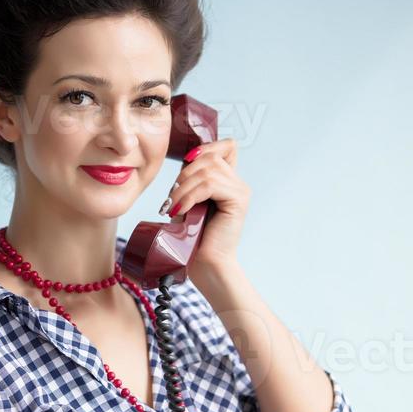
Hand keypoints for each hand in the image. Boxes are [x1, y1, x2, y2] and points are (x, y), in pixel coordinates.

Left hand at [164, 138, 248, 274]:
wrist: (205, 265)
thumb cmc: (194, 240)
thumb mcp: (189, 203)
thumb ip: (190, 181)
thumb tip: (182, 162)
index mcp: (228, 182)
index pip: (226, 146)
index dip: (205, 148)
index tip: (184, 166)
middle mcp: (238, 184)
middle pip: (210, 157)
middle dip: (184, 174)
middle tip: (171, 199)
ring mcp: (240, 191)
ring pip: (208, 170)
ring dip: (183, 188)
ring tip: (173, 207)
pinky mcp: (238, 201)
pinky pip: (210, 185)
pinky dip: (190, 196)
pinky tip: (180, 210)